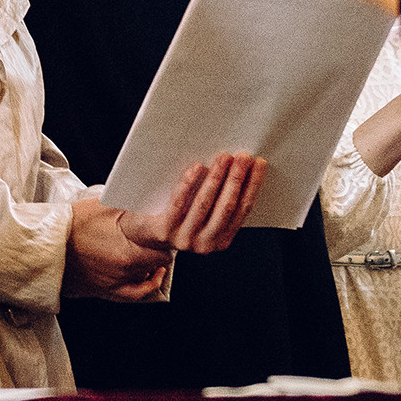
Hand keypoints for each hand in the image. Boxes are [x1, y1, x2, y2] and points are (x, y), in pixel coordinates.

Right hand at [64, 197, 171, 300]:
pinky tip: (149, 277)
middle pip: (159, 262)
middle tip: (158, 236)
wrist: (44, 244)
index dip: (168, 236)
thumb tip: (150, 201)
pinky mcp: (103, 290)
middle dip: (161, 248)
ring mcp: (114, 283)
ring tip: (154, 253)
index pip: (164, 248)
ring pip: (147, 278)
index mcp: (128, 250)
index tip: (167, 228)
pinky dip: (145, 287)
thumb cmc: (70, 224)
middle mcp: (124, 270)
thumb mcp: (103, 206)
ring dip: (152, 265)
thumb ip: (130, 206)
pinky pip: (133, 295)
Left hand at [116, 154, 265, 254]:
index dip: (252, 185)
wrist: (141, 236)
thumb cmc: (175, 218)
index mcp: (221, 240)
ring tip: (223, 157)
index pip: (243, 209)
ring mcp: (185, 239)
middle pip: (226, 206)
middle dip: (237, 178)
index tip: (258, 164)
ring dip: (217, 177)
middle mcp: (205, 244)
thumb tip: (239, 167)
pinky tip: (197, 167)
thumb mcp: (203, 216)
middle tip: (242, 157)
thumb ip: (219, 201)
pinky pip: (179, 203)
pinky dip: (189, 183)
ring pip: (205, 203)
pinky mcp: (165, 231)